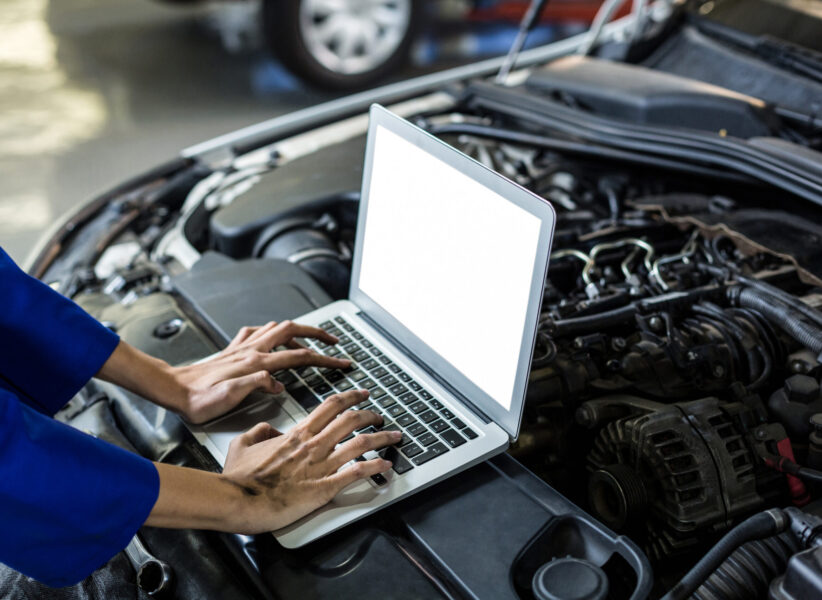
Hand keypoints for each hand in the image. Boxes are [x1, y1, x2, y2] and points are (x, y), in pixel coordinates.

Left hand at [170, 320, 350, 423]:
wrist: (174, 390)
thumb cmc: (199, 399)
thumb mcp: (230, 397)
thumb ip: (257, 386)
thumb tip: (279, 383)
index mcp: (256, 363)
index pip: (299, 356)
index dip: (325, 359)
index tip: (342, 362)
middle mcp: (251, 350)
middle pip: (292, 330)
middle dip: (317, 333)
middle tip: (333, 341)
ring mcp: (242, 347)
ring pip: (276, 327)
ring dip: (297, 330)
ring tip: (309, 339)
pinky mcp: (233, 350)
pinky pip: (256, 332)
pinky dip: (270, 332)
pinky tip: (271, 338)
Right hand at [221, 390, 400, 531]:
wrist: (238, 499)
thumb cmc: (239, 477)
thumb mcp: (242, 443)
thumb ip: (259, 431)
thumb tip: (268, 428)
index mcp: (297, 434)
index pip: (330, 406)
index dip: (350, 397)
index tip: (362, 394)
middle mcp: (313, 446)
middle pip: (351, 421)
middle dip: (370, 415)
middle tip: (380, 415)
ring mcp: (321, 466)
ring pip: (360, 443)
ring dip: (382, 437)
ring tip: (394, 436)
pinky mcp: (324, 488)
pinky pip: (357, 473)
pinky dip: (375, 466)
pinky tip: (386, 464)